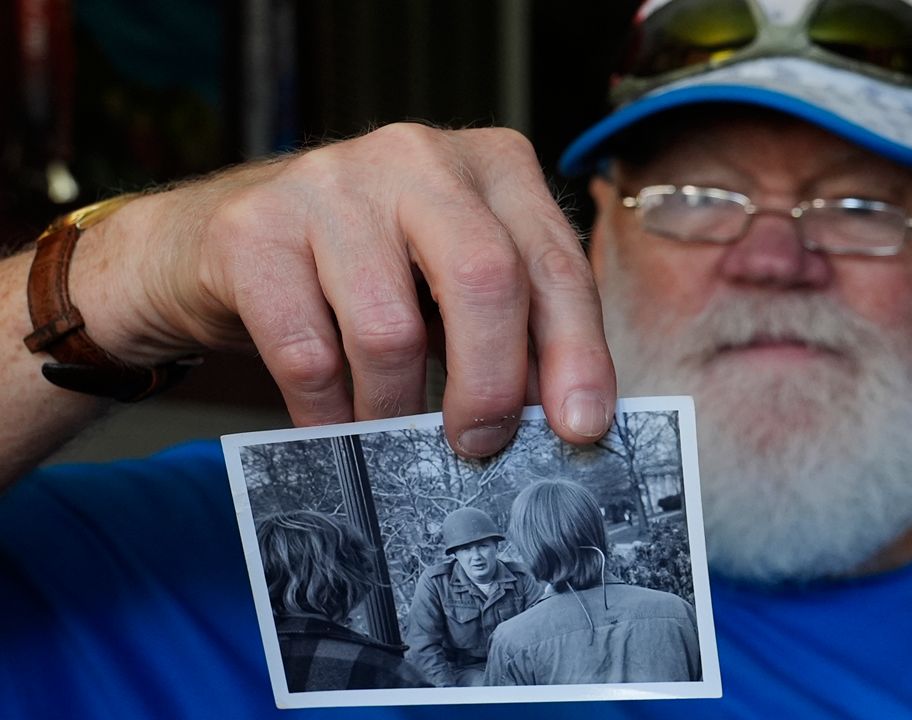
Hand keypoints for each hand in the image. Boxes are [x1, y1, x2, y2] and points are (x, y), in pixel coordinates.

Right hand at [82, 123, 615, 455]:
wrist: (221, 247)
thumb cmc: (365, 276)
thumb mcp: (453, 287)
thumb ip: (512, 332)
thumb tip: (562, 422)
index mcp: (492, 165)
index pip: (554, 264)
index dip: (576, 353)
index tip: (580, 428)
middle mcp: (417, 156)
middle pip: (484, 278)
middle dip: (491, 384)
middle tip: (479, 446)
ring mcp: (330, 182)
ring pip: (391, 330)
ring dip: (396, 410)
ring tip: (392, 430)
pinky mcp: (254, 229)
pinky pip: (309, 354)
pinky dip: (329, 413)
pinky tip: (334, 423)